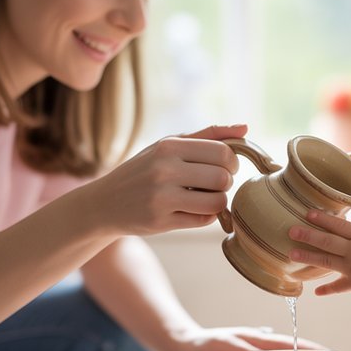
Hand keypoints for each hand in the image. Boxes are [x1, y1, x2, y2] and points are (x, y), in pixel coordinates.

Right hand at [89, 125, 246, 235]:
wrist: (105, 203)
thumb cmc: (145, 170)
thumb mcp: (169, 145)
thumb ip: (209, 135)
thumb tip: (245, 129)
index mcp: (168, 146)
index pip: (223, 153)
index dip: (232, 164)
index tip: (225, 168)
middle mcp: (164, 169)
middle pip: (223, 179)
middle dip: (225, 183)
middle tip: (214, 185)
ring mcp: (161, 197)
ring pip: (217, 202)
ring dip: (218, 202)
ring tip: (205, 198)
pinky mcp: (160, 221)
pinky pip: (203, 220)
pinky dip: (205, 216)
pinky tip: (192, 210)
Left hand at [288, 209, 350, 295]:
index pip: (339, 225)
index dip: (323, 219)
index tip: (307, 213)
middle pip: (328, 242)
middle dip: (309, 236)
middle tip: (291, 231)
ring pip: (327, 261)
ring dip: (309, 257)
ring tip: (292, 254)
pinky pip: (339, 287)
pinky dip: (328, 290)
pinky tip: (315, 292)